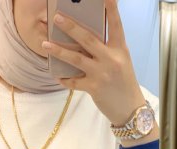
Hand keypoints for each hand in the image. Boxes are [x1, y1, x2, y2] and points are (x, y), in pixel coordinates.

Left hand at [41, 0, 150, 128]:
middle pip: (87, 39)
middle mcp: (111, 59)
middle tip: (56, 18)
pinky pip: (74, 81)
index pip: (115, 25)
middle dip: (71, 27)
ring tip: (45, 44)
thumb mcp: (121, 62)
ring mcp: (101, 74)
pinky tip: (57, 75)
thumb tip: (84, 39)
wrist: (130, 109)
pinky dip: (64, 79)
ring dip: (58, 51)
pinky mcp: (94, 88)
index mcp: (120, 49)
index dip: (111, 9)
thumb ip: (107, 49)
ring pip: (76, 59)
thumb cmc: (124, 83)